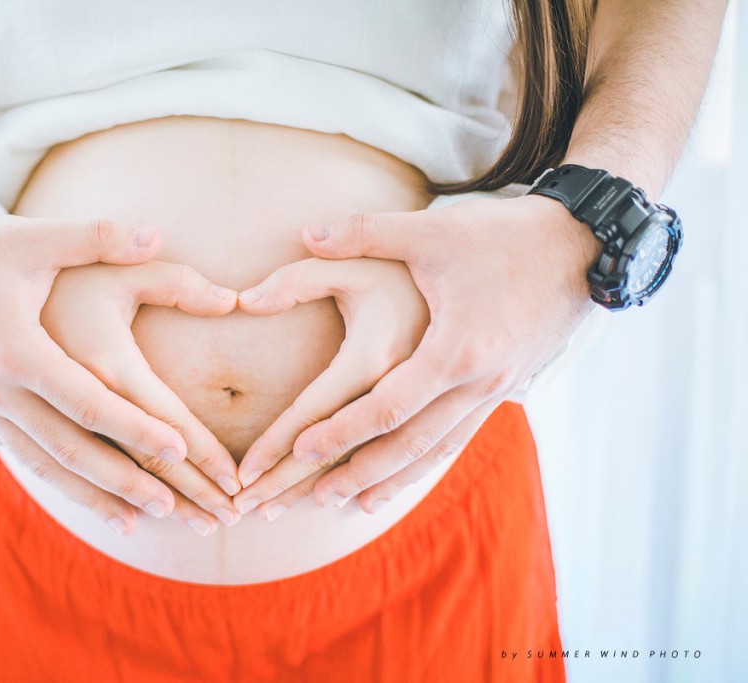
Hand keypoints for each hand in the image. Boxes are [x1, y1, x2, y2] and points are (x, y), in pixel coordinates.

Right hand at [0, 212, 215, 534]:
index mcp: (18, 349)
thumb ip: (96, 237)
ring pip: (46, 464)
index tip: (179, 450)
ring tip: (136, 522)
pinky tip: (87, 498)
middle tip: (174, 507)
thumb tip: (155, 235)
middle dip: (124, 480)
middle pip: (70, 448)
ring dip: (93, 495)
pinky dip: (60, 483)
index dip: (134, 427)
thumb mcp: (31, 237)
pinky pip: (25, 458)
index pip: (87, 400)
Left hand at [239, 196, 598, 515]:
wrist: (580, 246)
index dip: (341, 432)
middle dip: (360, 471)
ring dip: (394, 478)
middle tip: (315, 497)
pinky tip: (406, 477)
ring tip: (355, 504)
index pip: (386, 406)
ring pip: (437, 449)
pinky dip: (429, 462)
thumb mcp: (431, 230)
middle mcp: (477, 382)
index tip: (299, 452)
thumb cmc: (501, 238)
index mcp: (453, 349)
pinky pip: (460, 437)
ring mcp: (495, 392)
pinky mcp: (505, 390)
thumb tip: (304, 234)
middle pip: (409, 442)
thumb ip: (363, 233)